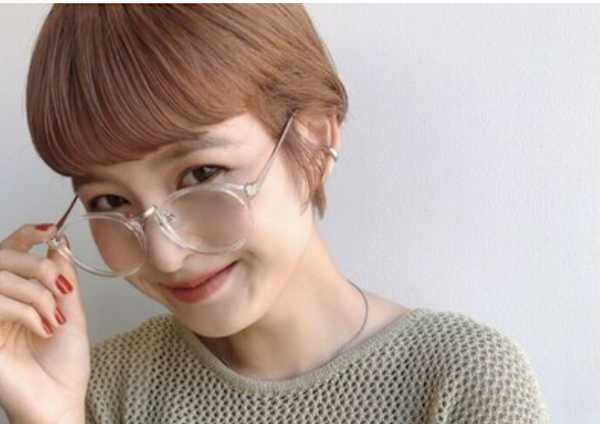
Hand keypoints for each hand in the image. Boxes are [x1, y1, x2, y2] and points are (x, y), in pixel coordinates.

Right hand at [0, 224, 89, 423]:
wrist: (59, 401)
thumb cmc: (63, 363)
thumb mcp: (71, 312)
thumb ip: (62, 278)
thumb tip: (59, 243)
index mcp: (17, 293)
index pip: (9, 251)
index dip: (25, 234)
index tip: (51, 230)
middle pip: (2, 257)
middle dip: (36, 264)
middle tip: (59, 288)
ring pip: (0, 279)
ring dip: (37, 295)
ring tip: (54, 318)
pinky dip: (26, 311)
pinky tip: (43, 329)